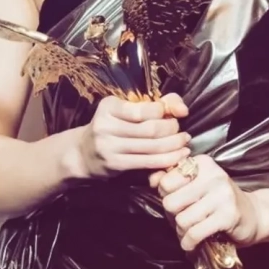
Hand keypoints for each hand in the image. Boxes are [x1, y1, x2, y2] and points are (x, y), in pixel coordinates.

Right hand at [71, 93, 190, 178]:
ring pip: (152, 146)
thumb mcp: (126, 110)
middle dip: (172, 130)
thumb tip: (183, 109)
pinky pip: (147, 162)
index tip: (175, 115)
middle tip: (181, 131)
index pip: (145, 109)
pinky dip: (167, 159)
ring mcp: (108, 146)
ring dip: (174, 145)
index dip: (165, 112)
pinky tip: (179, 156)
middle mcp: (106, 125)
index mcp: (109, 106)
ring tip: (184, 143)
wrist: (84, 153)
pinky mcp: (114, 163)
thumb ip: (155, 104)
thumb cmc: (112, 127)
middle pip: (150, 128)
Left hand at [150, 154, 261, 251]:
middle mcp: (214, 175)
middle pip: (170, 202)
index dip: (167, 196)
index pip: (165, 182)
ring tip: (191, 230)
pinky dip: (189, 242)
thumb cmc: (218, 201)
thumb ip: (171, 180)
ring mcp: (222, 195)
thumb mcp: (195, 185)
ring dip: (182, 231)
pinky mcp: (228, 215)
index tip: (180, 201)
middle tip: (185, 218)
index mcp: (202, 163)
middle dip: (173, 216)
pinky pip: (195, 233)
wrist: (252, 216)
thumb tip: (152, 179)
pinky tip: (191, 243)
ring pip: (181, 219)